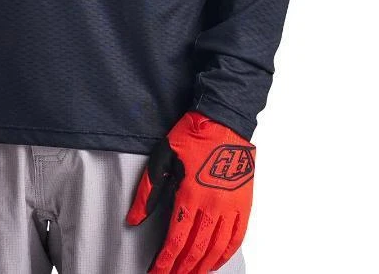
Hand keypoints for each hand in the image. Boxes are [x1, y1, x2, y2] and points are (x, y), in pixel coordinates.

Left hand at [127, 112, 253, 272]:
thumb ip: (148, 191)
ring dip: (201, 267)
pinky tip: (215, 262)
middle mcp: (212, 206)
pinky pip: (236, 239)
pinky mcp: (244, 204)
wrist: (224, 120)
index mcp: (190, 195)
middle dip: (180, 268)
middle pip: (195, 250)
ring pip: (216, 249)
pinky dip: (224, 255)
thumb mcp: (163, 157)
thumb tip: (134, 219)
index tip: (156, 272)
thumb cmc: (192, 135)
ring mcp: (231, 207)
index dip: (164, 261)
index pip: (175, 240)